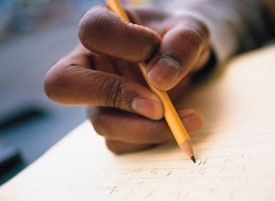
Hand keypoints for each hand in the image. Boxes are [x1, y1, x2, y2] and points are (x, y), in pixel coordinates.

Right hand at [44, 6, 209, 152]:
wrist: (182, 59)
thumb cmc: (179, 39)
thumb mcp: (192, 30)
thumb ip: (182, 44)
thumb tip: (159, 80)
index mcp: (104, 28)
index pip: (94, 32)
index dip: (126, 44)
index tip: (157, 48)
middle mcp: (92, 65)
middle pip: (64, 85)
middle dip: (115, 97)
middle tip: (159, 107)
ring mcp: (99, 97)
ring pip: (101, 123)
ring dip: (146, 129)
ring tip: (186, 121)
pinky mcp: (113, 120)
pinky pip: (119, 143)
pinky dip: (149, 140)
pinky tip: (175, 126)